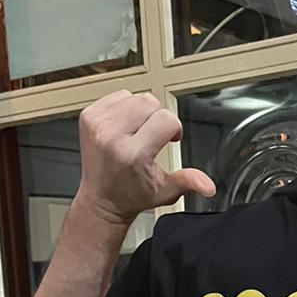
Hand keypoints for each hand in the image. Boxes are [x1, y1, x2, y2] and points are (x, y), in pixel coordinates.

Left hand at [75, 90, 215, 226]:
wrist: (101, 200)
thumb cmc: (130, 195)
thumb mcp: (165, 191)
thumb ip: (188, 182)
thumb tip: (208, 186)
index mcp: (133, 154)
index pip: (166, 120)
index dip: (174, 129)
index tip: (170, 139)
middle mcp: (112, 136)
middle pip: (150, 103)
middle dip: (158, 118)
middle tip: (153, 136)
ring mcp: (98, 124)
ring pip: (135, 97)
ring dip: (142, 111)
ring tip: (139, 131)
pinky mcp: (88, 116)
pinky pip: (117, 96)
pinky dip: (126, 106)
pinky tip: (125, 125)